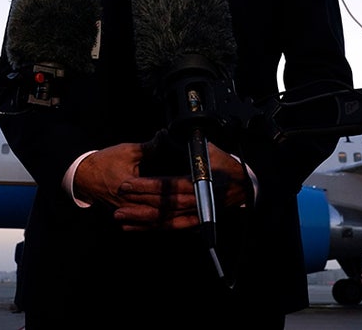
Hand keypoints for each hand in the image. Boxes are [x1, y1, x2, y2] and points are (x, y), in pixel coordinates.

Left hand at [110, 142, 249, 231]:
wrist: (243, 186)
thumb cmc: (225, 165)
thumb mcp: (208, 150)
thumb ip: (187, 145)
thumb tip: (165, 135)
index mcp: (200, 183)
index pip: (168, 186)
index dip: (146, 186)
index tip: (127, 184)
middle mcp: (197, 202)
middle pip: (164, 206)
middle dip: (138, 203)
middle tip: (118, 200)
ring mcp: (195, 215)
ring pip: (164, 220)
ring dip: (140, 219)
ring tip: (120, 217)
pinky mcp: (191, 222)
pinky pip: (167, 227)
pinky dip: (149, 228)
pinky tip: (132, 227)